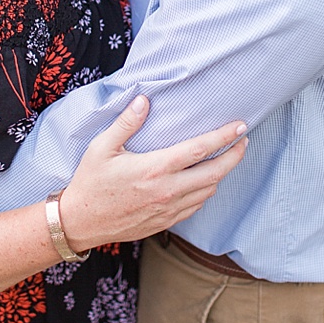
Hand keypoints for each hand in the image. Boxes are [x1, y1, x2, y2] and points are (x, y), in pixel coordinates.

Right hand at [57, 96, 248, 253]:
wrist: (80, 222)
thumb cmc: (90, 183)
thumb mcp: (102, 148)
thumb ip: (126, 123)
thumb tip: (144, 100)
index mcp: (154, 169)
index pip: (201, 149)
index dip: (225, 136)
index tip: (241, 126)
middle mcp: (167, 191)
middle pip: (215, 172)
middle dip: (235, 155)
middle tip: (243, 141)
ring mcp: (168, 209)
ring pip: (209, 191)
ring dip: (221, 174)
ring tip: (225, 158)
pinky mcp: (166, 222)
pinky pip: (196, 206)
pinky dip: (205, 191)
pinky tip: (203, 181)